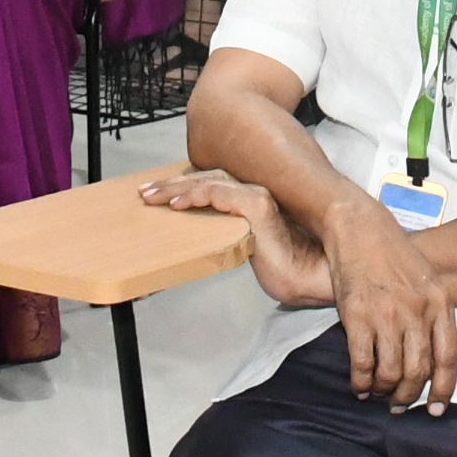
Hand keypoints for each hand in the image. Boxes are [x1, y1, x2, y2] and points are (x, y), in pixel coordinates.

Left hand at [139, 171, 334, 307]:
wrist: (312, 279)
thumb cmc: (285, 269)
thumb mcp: (244, 249)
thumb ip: (228, 238)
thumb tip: (201, 241)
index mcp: (252, 201)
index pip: (212, 183)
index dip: (184, 186)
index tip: (158, 194)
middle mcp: (255, 192)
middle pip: (206, 177)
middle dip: (172, 183)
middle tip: (145, 192)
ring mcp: (258, 197)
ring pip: (209, 182)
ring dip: (177, 188)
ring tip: (153, 197)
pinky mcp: (258, 208)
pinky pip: (220, 195)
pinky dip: (196, 196)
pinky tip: (178, 205)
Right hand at [323, 202, 456, 410]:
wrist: (359, 228)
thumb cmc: (393, 254)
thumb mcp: (427, 280)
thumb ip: (433, 315)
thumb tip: (432, 358)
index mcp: (440, 302)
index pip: (449, 357)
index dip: (444, 388)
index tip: (437, 409)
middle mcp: (417, 311)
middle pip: (419, 371)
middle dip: (408, 396)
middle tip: (398, 405)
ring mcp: (388, 314)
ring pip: (391, 373)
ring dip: (383, 391)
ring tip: (377, 392)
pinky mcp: (358, 316)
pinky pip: (363, 363)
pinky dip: (361, 381)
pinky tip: (359, 385)